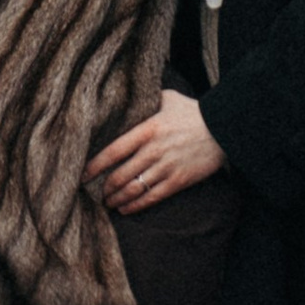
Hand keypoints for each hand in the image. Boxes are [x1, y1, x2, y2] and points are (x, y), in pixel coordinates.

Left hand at [86, 88, 225, 213]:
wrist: (222, 128)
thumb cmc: (192, 110)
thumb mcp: (166, 98)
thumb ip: (145, 101)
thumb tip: (127, 95)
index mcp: (146, 129)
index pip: (113, 151)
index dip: (95, 165)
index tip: (82, 173)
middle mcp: (153, 150)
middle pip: (120, 175)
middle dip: (105, 187)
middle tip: (96, 192)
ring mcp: (166, 167)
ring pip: (134, 189)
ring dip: (117, 199)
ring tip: (108, 203)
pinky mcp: (178, 181)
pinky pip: (152, 197)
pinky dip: (136, 206)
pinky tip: (126, 209)